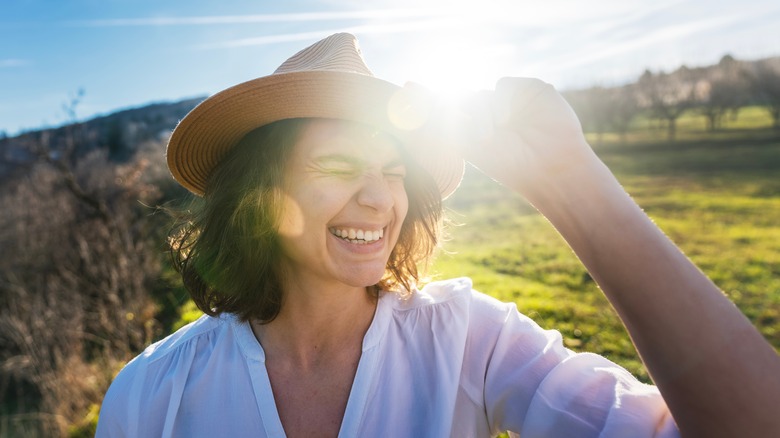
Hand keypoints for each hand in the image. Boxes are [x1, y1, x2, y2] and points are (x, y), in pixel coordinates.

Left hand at [402, 78, 604, 209]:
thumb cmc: (510, 164)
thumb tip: (411, 88)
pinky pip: (503, 84)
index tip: (407, 85)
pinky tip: (508, 119)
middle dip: (459, 110)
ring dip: (482, 112)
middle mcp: (491, 112)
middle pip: (462, 97)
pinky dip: (501, 100)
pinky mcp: (529, 90)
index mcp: (475, 127)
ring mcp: (510, 101)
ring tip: (493, 134)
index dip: (429, 96)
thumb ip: (443, 118)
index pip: (450, 106)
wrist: (549, 168)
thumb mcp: (470, 143)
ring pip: (481, 93)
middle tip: (470, 130)